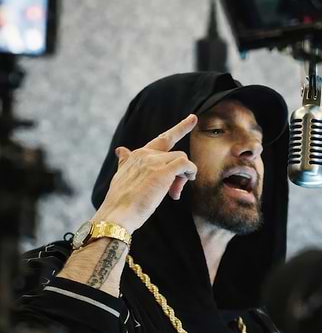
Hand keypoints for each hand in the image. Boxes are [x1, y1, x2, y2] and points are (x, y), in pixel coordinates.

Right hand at [95, 114, 197, 232]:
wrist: (117, 214)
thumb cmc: (120, 202)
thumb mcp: (121, 177)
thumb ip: (125, 162)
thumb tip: (120, 150)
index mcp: (135, 156)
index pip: (159, 140)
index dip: (177, 129)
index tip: (191, 118)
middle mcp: (144, 154)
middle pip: (172, 148)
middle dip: (182, 131)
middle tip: (193, 119)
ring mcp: (153, 161)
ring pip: (180, 158)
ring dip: (183, 176)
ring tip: (174, 193)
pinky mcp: (163, 171)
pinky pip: (185, 164)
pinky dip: (190, 173)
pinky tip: (185, 183)